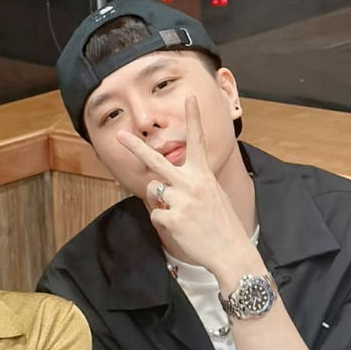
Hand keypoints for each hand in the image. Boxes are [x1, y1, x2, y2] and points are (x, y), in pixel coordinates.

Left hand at [117, 97, 258, 275]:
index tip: (191, 98)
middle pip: (156, 161)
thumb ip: (194, 182)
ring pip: (153, 191)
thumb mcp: (213, 194)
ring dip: (160, 200)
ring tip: (180, 212)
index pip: (197, 141)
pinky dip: (164, 222)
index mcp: (203, 175)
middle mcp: (191, 184)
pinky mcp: (171, 219)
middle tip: (119, 136)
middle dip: (135, 148)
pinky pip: (156, 215)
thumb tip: (169, 181)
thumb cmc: (222, 223)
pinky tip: (181, 228)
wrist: (230, 251)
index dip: (193, 119)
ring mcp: (180, 201)